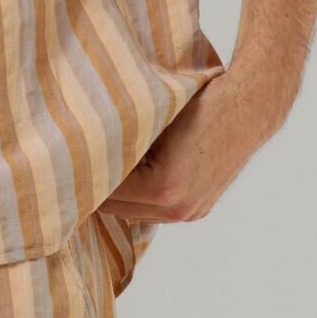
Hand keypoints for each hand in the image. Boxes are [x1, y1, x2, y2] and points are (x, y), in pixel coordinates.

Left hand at [94, 71, 273, 229]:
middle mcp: (176, 208)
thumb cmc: (200, 103)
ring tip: (101, 174)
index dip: (85, 176)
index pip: (105, 191)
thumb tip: (87, 149)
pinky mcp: (198, 210)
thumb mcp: (152, 121)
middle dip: (97, 190)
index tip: (67, 165)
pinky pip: (156, 212)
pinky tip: (131, 179)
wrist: (249, 107)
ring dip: (119, 196)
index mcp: (161, 188)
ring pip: (135, 213)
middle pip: (116, 209)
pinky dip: (141, 198)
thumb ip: (122, 141)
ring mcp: (189, 213)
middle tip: (76, 171)